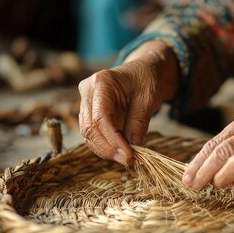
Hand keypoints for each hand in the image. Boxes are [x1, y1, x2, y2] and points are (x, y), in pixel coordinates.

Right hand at [78, 41, 177, 163]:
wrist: (144, 71)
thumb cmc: (147, 79)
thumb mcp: (148, 99)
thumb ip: (139, 122)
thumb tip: (133, 148)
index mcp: (101, 82)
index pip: (100, 118)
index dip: (113, 140)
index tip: (129, 156)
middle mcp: (87, 91)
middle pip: (90, 128)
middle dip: (108, 148)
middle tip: (129, 161)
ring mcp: (85, 102)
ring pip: (88, 134)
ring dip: (106, 150)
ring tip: (128, 158)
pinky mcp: (89, 113)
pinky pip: (93, 134)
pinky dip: (106, 146)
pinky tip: (121, 151)